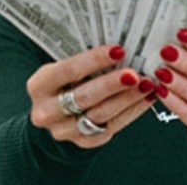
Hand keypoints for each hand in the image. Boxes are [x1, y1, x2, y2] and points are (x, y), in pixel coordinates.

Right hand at [26, 44, 155, 147]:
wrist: (56, 112)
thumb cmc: (65, 80)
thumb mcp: (65, 66)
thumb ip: (85, 58)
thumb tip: (120, 45)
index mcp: (39, 85)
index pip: (67, 70)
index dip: (94, 60)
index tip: (119, 50)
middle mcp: (46, 111)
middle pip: (84, 96)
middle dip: (113, 84)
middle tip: (136, 74)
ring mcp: (63, 130)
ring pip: (100, 115)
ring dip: (128, 99)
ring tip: (147, 84)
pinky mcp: (82, 142)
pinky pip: (111, 128)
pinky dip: (131, 112)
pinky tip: (145, 99)